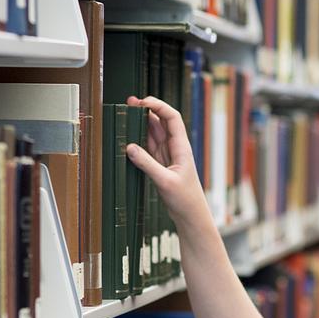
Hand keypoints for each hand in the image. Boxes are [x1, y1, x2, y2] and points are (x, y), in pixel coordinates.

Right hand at [123, 95, 209, 222]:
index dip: (158, 106)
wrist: (190, 215)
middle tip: (130, 102)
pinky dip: (140, 139)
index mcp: (181, 147)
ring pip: (154, 133)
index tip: (142, 102)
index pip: (172, 118)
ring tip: (128, 114)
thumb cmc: (184, 199)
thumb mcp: (164, 181)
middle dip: (147, 109)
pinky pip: (149, 146)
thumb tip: (130, 147)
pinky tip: (130, 134)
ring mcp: (168, 155)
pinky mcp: (161, 164)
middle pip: (161, 121)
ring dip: (142, 123)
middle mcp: (175, 147)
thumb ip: (147, 164)